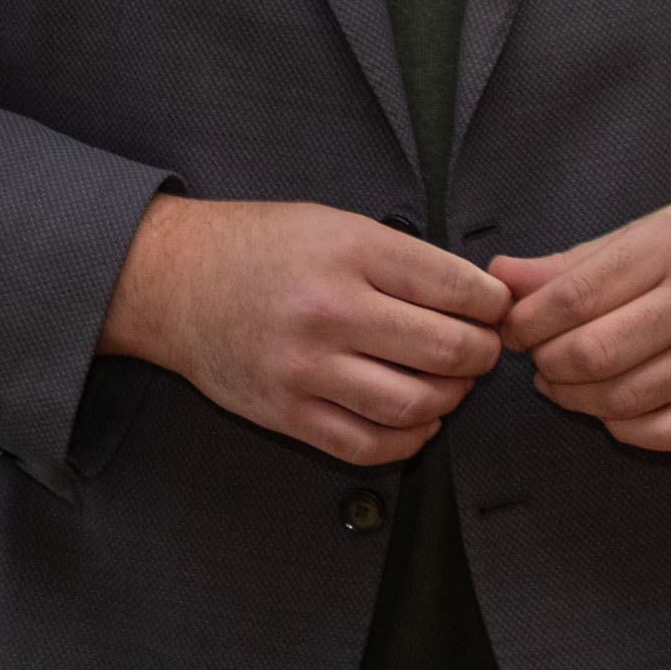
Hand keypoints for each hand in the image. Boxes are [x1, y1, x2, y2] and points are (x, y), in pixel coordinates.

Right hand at [96, 194, 506, 465]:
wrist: (173, 282)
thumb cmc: (258, 246)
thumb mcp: (335, 224)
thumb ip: (401, 258)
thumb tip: (473, 295)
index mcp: (350, 252)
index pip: (456, 287)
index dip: (493, 305)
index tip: (497, 309)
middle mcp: (330, 310)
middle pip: (445, 350)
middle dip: (481, 355)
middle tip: (483, 350)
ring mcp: (305, 368)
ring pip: (414, 405)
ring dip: (450, 400)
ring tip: (451, 384)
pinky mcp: (285, 414)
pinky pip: (367, 445)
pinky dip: (408, 440)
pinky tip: (418, 421)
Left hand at [491, 189, 670, 449]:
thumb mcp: (640, 235)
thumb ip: (568, 264)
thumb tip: (499, 279)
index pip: (574, 297)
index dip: (528, 322)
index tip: (515, 329)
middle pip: (593, 354)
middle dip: (548, 364)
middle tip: (539, 359)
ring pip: (623, 401)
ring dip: (576, 400)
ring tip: (563, 383)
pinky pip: (663, 433)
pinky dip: (621, 428)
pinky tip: (609, 408)